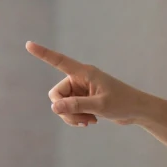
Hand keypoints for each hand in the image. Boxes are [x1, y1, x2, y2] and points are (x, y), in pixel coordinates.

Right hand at [25, 41, 151, 126]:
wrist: (137, 111)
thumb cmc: (123, 103)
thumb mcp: (100, 106)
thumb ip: (77, 106)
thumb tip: (54, 107)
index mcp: (84, 72)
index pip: (59, 61)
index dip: (43, 53)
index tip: (28, 44)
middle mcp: (80, 79)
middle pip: (56, 94)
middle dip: (64, 110)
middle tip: (81, 119)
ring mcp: (81, 90)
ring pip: (62, 105)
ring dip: (72, 116)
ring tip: (88, 122)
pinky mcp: (84, 100)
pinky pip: (70, 110)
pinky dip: (76, 118)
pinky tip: (90, 122)